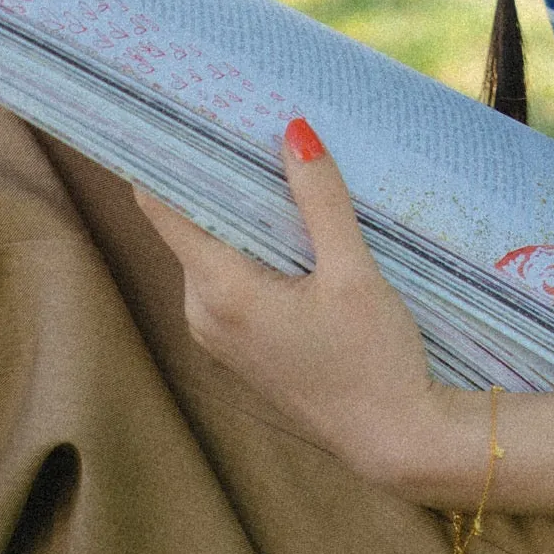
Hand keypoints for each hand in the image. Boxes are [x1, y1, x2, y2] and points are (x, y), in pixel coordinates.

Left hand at [126, 120, 473, 497]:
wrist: (393, 440)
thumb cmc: (375, 359)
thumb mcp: (354, 271)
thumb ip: (320, 199)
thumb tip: (292, 130)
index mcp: (222, 292)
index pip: (162, 209)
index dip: (161, 159)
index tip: (168, 113)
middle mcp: (203, 315)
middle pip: (192, 225)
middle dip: (216, 178)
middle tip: (241, 122)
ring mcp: (217, 335)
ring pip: (212, 252)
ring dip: (239, 215)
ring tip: (274, 166)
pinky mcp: (238, 348)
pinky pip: (228, 280)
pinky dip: (251, 249)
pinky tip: (290, 229)